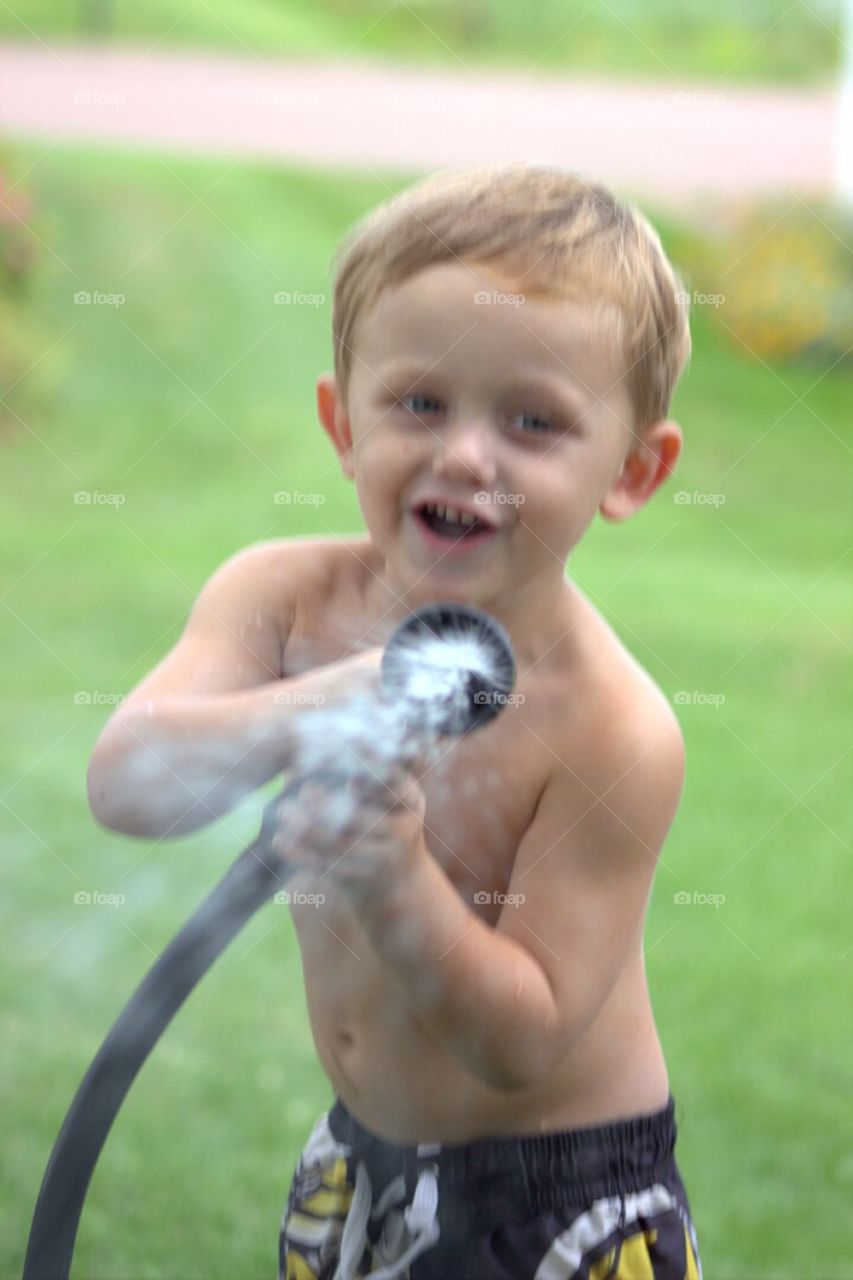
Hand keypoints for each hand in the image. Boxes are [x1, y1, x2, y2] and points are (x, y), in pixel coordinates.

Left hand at [269, 760, 427, 905]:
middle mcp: (404, 830)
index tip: (346, 774)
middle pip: (359, 817)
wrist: (399, 878)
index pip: (393, 784)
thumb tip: (313, 750)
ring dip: (306, 828)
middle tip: (303, 790)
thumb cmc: (382, 821)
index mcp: (410, 801)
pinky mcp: (364, 880)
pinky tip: (280, 841)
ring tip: (282, 812)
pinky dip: (301, 853)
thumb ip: (356, 773)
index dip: (370, 778)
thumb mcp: (385, 799)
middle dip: (326, 804)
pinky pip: (328, 866)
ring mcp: (385, 858)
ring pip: (340, 843)